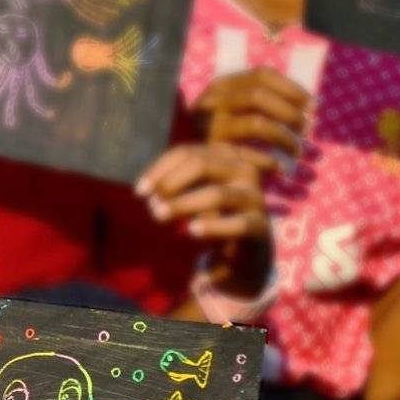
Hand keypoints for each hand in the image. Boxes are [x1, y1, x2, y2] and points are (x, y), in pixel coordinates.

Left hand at [137, 143, 271, 242]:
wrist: (246, 247)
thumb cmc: (214, 213)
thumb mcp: (193, 192)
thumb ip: (173, 184)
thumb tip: (146, 190)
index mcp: (226, 156)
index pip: (187, 152)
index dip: (159, 169)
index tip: (139, 191)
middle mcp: (244, 170)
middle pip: (202, 164)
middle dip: (171, 183)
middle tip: (151, 204)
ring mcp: (254, 197)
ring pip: (217, 194)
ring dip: (183, 204)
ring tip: (159, 215)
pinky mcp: (260, 225)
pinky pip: (237, 224)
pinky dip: (213, 226)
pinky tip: (192, 230)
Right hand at [192, 67, 310, 164]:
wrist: (178, 165)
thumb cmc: (215, 136)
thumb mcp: (231, 109)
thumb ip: (257, 101)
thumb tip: (307, 104)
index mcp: (221, 84)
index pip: (262, 74)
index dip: (292, 88)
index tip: (313, 105)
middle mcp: (212, 101)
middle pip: (260, 96)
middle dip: (289, 112)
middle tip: (306, 130)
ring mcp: (208, 125)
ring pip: (257, 123)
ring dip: (284, 138)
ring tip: (297, 152)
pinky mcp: (208, 151)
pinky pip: (247, 153)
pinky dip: (268, 160)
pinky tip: (279, 169)